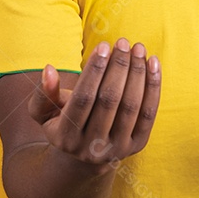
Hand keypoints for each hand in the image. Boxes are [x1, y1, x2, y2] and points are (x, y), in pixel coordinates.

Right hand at [28, 37, 160, 167]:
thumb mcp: (45, 111)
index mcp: (66, 137)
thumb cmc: (63, 121)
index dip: (94, 71)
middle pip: (110, 100)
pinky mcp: (137, 145)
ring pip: (131, 106)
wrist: (86, 155)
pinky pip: (148, 113)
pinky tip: (153, 63)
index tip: (103, 45)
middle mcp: (92, 147)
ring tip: (138, 48)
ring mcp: (117, 148)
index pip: (83, 98)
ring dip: (137, 73)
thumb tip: (49, 69)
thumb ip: (45, 92)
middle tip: (123, 42)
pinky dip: (153, 86)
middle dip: (118, 67)